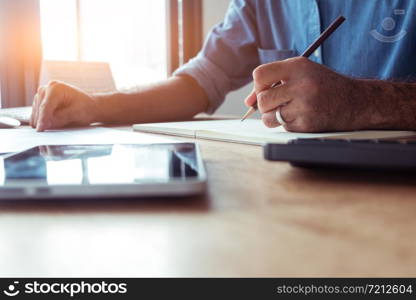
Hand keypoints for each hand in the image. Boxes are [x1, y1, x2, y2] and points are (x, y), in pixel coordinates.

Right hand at [30, 81, 97, 131]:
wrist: (89, 106)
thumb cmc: (85, 108)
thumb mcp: (76, 114)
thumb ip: (61, 118)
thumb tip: (46, 124)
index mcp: (56, 88)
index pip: (45, 106)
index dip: (42, 119)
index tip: (40, 129)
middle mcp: (47, 88)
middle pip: (39, 109)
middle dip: (43, 121)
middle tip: (51, 130)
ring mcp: (43, 95)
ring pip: (36, 112)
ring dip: (42, 121)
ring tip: (55, 125)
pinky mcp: (40, 102)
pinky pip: (36, 114)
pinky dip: (40, 121)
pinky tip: (47, 126)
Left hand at [245, 57, 360, 131]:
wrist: (356, 102)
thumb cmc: (324, 86)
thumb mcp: (301, 74)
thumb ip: (273, 83)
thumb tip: (248, 103)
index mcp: (298, 67)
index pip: (260, 74)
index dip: (258, 85)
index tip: (266, 89)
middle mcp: (302, 85)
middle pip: (263, 99)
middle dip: (265, 104)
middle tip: (278, 103)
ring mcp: (305, 106)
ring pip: (269, 117)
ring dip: (274, 117)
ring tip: (289, 110)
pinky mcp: (307, 124)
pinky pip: (283, 127)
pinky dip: (288, 124)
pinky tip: (302, 117)